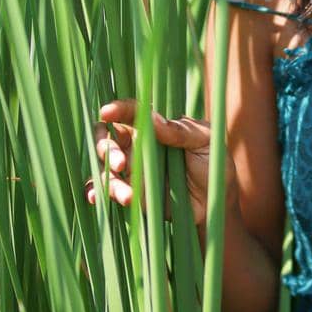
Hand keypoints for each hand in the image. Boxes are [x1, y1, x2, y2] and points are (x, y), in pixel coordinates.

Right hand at [84, 99, 234, 231]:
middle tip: (122, 164)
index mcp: (155, 127)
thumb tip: (154, 120)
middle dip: (105, 147)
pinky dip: (95, 192)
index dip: (117, 109)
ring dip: (108, 179)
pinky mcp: (129, 191)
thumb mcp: (207, 142)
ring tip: (128, 196)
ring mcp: (130, 169)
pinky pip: (104, 189)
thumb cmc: (214, 163)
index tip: (107, 112)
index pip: (131, 112)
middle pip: (106, 137)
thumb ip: (182, 131)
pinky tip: (95, 198)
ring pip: (103, 165)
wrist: (216, 202)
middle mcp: (137, 144)